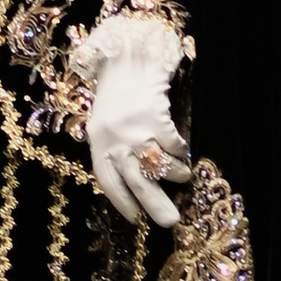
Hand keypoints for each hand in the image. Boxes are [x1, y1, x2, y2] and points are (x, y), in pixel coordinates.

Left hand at [72, 12, 190, 230]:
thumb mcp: (104, 126)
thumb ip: (114, 153)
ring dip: (174, 175)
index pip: (108, 182)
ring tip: (182, 178)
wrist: (129, 58)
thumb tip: (137, 189)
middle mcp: (114, 139)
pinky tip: (183, 153)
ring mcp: (135, 128)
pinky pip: (172, 144)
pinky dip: (180, 151)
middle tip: (170, 222)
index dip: (122, 202)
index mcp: (98, 144)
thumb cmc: (117, 97)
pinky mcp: (155, 115)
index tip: (137, 220)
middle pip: (136, 181)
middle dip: (155, 204)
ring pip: (158, 165)